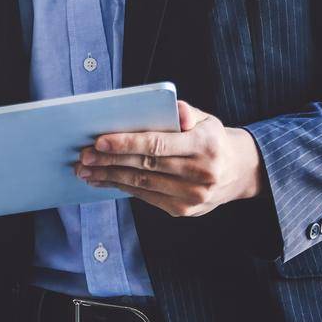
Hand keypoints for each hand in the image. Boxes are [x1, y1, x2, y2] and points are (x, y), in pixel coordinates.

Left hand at [74, 100, 262, 217]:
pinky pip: (146, 197)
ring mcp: (193, 196)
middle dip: (109, 161)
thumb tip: (175, 111)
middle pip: (145, 166)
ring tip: (85, 169)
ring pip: (142, 184)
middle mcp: (201, 174)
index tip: (99, 141)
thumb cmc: (211, 138)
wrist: (239, 171)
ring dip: (109, 177)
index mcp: (205, 146)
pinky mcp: (184, 210)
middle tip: (82, 156)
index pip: (158, 144)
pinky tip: (103, 180)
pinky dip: (122, 188)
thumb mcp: (205, 119)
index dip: (126, 143)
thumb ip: (186, 111)